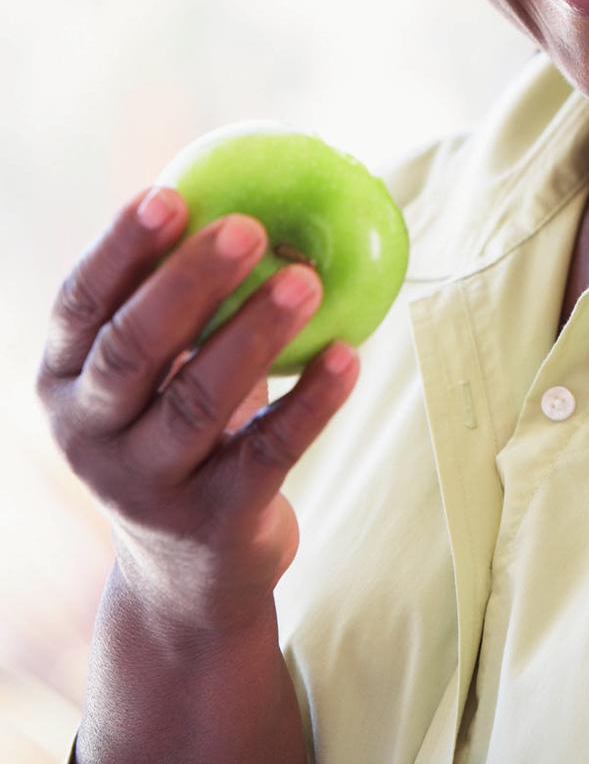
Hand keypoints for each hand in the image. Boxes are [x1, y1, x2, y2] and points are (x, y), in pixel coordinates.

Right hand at [36, 186, 359, 640]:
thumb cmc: (176, 430)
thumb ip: (175, 300)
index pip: (80, 305)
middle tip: (248, 228)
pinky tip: (349, 356)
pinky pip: (268, 452)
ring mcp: (148, 486)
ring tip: (307, 278)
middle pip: (133, 349)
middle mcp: (91, 436)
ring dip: (256, 332)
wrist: (185, 577)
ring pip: (200, 401)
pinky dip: (311, 401)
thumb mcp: (153, 373)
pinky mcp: (215, 523)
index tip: (169, 194)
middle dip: (190, 282)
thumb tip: (245, 186)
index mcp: (64, 381)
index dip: (121, 248)